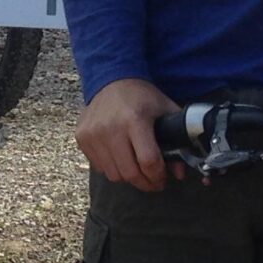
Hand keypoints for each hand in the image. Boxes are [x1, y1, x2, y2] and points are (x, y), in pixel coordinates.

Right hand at [75, 77, 176, 192]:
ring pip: (113, 174)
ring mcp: (93, 133)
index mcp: (135, 120)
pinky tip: (120, 157)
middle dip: (145, 183)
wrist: (111, 79)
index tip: (163, 179)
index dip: (158, 176)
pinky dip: (111, 167)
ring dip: (128, 177)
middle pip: (130, 173)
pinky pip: (99, 166)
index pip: (148, 161)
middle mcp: (111, 128)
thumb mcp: (165, 111)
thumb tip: (179, 173)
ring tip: (136, 169)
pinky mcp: (82, 137)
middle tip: (152, 181)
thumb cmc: (142, 97)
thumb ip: (178, 140)